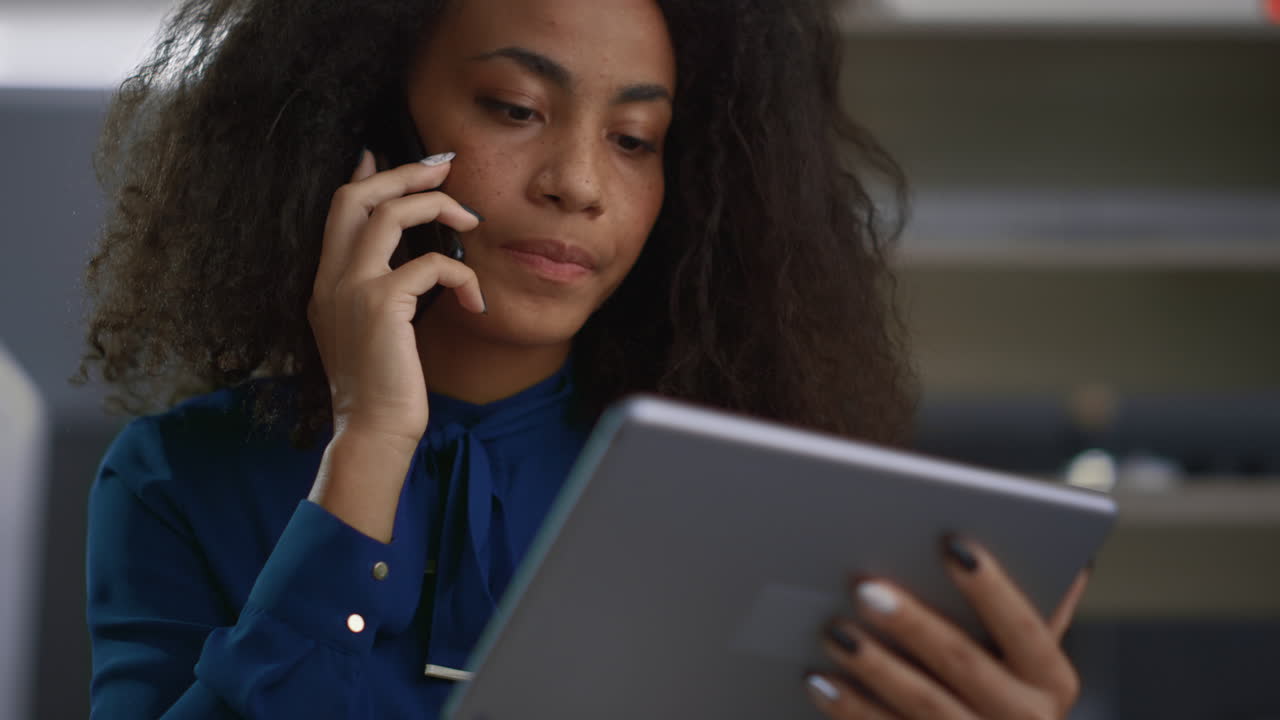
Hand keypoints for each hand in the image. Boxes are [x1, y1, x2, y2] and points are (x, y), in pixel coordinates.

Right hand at [308, 150, 484, 451]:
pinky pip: (431, 264)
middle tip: (444, 166)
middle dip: (404, 172)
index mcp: (326, 283)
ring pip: (392, 214)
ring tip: (471, 220)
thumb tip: (405, 268)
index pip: (339, 210)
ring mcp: (351, 288)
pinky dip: (462, 277)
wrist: (372, 431)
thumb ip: (380, 294)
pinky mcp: (381, 304)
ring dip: (438, 207)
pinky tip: (476, 304)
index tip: (386, 155)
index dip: (365, 176)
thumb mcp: (372, 333)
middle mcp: (331, 279)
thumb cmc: (381, 390)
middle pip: (358, 196)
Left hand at [806, 538, 1089, 719]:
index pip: (1025, 626)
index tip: (953, 544)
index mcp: (1050, 678)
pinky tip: (821, 681)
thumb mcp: (1020, 648)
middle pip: (964, 664)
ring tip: (834, 630)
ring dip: (875, 667)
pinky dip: (851, 710)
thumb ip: (1024, 597)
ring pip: (923, 706)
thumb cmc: (998, 676)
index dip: (991, 587)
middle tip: (866, 588)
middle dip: (914, 624)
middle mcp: (1023, 718)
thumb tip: (1021, 542)